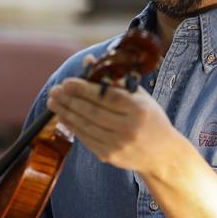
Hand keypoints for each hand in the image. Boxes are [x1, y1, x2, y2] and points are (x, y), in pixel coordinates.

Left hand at [46, 77, 185, 177]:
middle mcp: (129, 128)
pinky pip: (86, 139)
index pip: (107, 97)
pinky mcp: (110, 156)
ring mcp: (119, 145)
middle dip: (70, 100)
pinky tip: (63, 116)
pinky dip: (72, 127)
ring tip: (53, 101)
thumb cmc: (150, 118)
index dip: (84, 89)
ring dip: (66, 113)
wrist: (163, 154)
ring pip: (86, 126)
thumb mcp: (138, 96)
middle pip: (93, 112)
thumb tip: (88, 61)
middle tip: (55, 90)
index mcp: (138, 109)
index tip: (67, 82)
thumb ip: (113, 79)